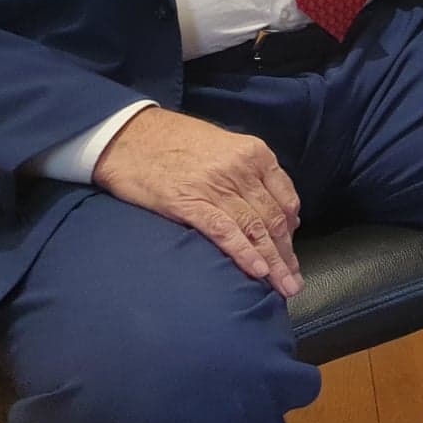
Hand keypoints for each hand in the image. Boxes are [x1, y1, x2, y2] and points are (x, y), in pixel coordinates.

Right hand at [92, 107, 303, 296]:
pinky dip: (244, 254)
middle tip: (294, 282)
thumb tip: (272, 207)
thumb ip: (250, 174)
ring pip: (255, 230)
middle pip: (274, 219)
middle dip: (286, 254)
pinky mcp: (190, 203)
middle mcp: (242, 170)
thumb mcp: (225, 147)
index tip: (291, 253)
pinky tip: (257, 272)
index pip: (285, 199)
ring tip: (284, 287)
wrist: (129, 135)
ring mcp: (217, 187)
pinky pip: (225, 232)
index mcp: (255, 154)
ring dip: (273, 263)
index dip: (291, 231)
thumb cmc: (175, 141)